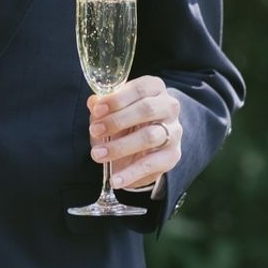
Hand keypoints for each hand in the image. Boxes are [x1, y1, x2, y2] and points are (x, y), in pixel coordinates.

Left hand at [88, 75, 181, 189]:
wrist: (146, 139)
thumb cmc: (125, 116)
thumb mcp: (112, 108)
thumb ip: (102, 106)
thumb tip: (93, 102)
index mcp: (154, 88)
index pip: (140, 89)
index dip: (117, 99)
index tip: (96, 110)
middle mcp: (168, 107)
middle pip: (147, 110)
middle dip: (117, 121)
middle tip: (94, 131)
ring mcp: (173, 131)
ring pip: (151, 137)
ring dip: (120, 147)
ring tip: (98, 155)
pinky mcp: (173, 155)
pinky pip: (153, 164)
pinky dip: (132, 173)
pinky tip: (115, 179)